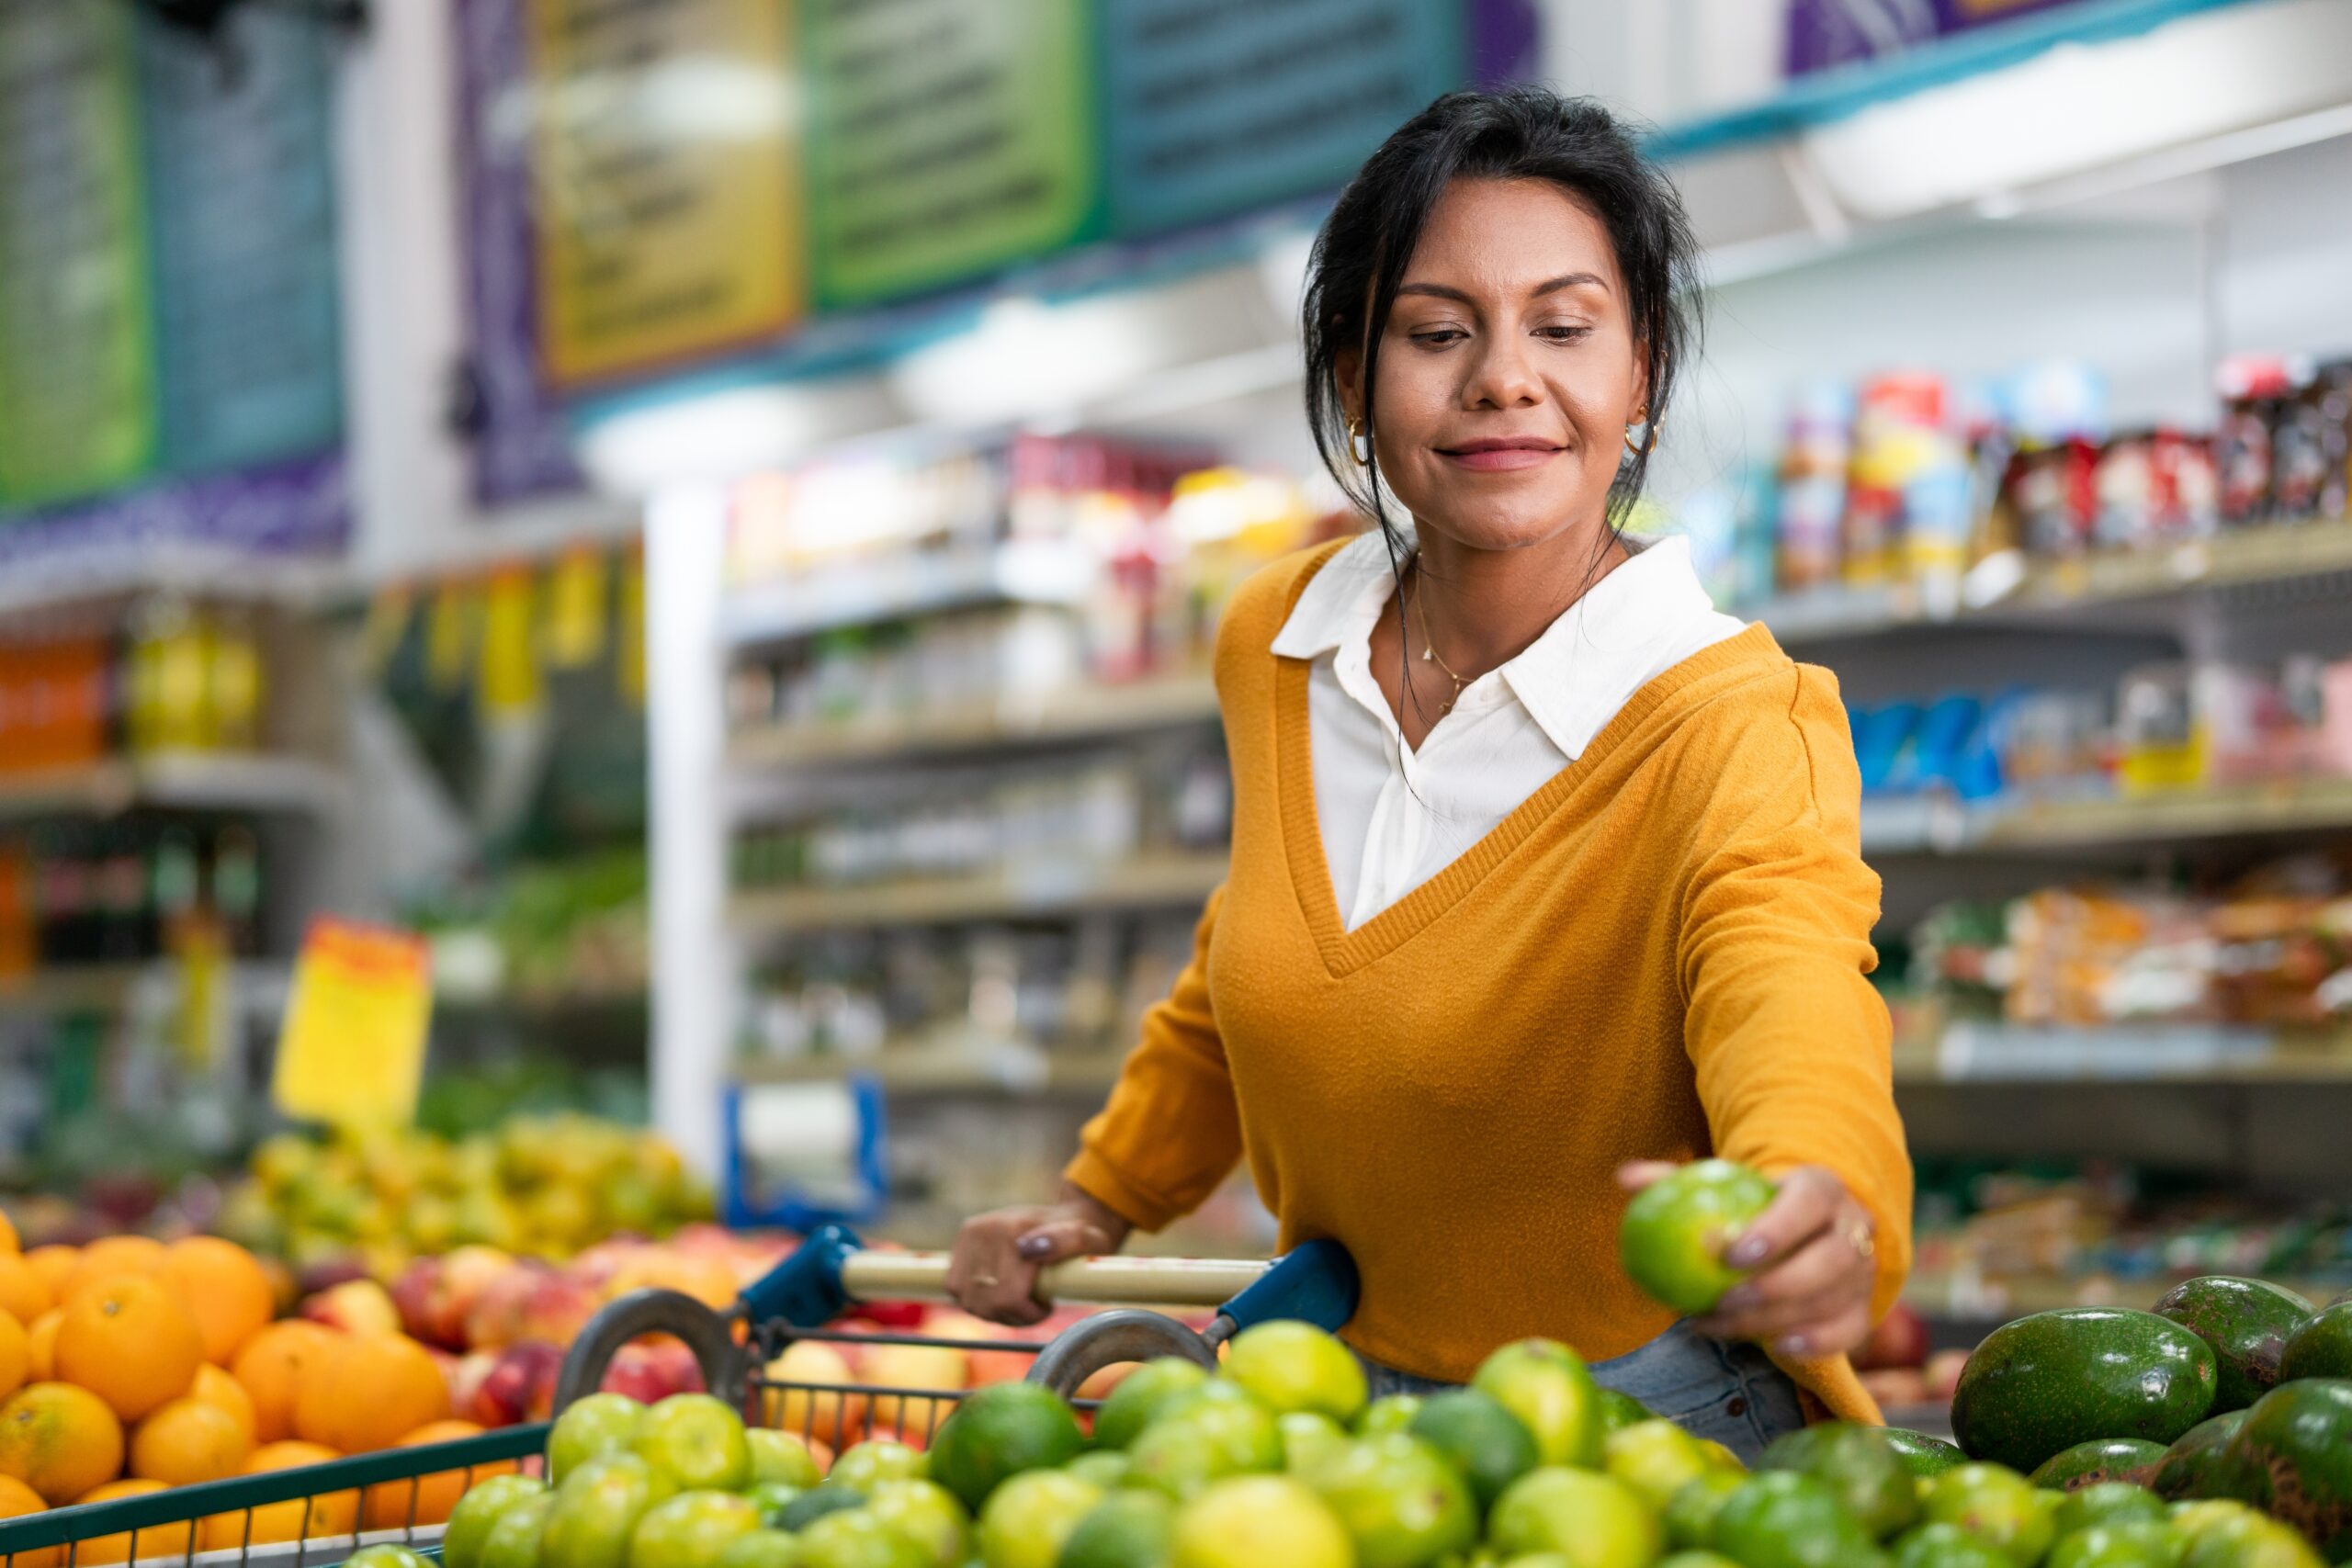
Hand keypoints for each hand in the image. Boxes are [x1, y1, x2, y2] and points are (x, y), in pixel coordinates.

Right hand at [945, 1183, 1132, 1326]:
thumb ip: (1067, 1241)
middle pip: (988, 1303)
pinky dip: (976, 1300)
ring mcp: (970, 1234)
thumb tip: (1027, 1249)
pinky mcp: (961, 1241)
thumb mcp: (1087, 1237)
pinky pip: (956, 1288)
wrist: (1064, 1218)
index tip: (1047, 1307)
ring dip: (994, 1312)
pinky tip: (998, 1295)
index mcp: (1014, 1229)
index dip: (1029, 1313)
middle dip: (1013, 1316)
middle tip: (1034, 1309)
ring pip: (970, 1300)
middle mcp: (985, 1229)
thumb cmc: (1079, 1234)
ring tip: (1019, 1302)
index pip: (1008, 1296)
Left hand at [1617, 1161, 1877, 1357]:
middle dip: (1778, 1284)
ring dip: (1778, 1319)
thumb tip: (1625, 1178)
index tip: (1728, 1254)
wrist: (1806, 1227)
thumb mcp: (1722, 1186)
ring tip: (1721, 1325)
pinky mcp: (1862, 1307)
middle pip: (1831, 1258)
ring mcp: (1863, 1271)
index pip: (1808, 1202)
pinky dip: (1816, 1343)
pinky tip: (1776, 1349)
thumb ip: (1675, 1181)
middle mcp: (1853, 1227)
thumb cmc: (1751, 1205)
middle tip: (1725, 1299)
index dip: (1776, 1229)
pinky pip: (1848, 1331)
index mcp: (1821, 1187)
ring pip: (1834, 1300)